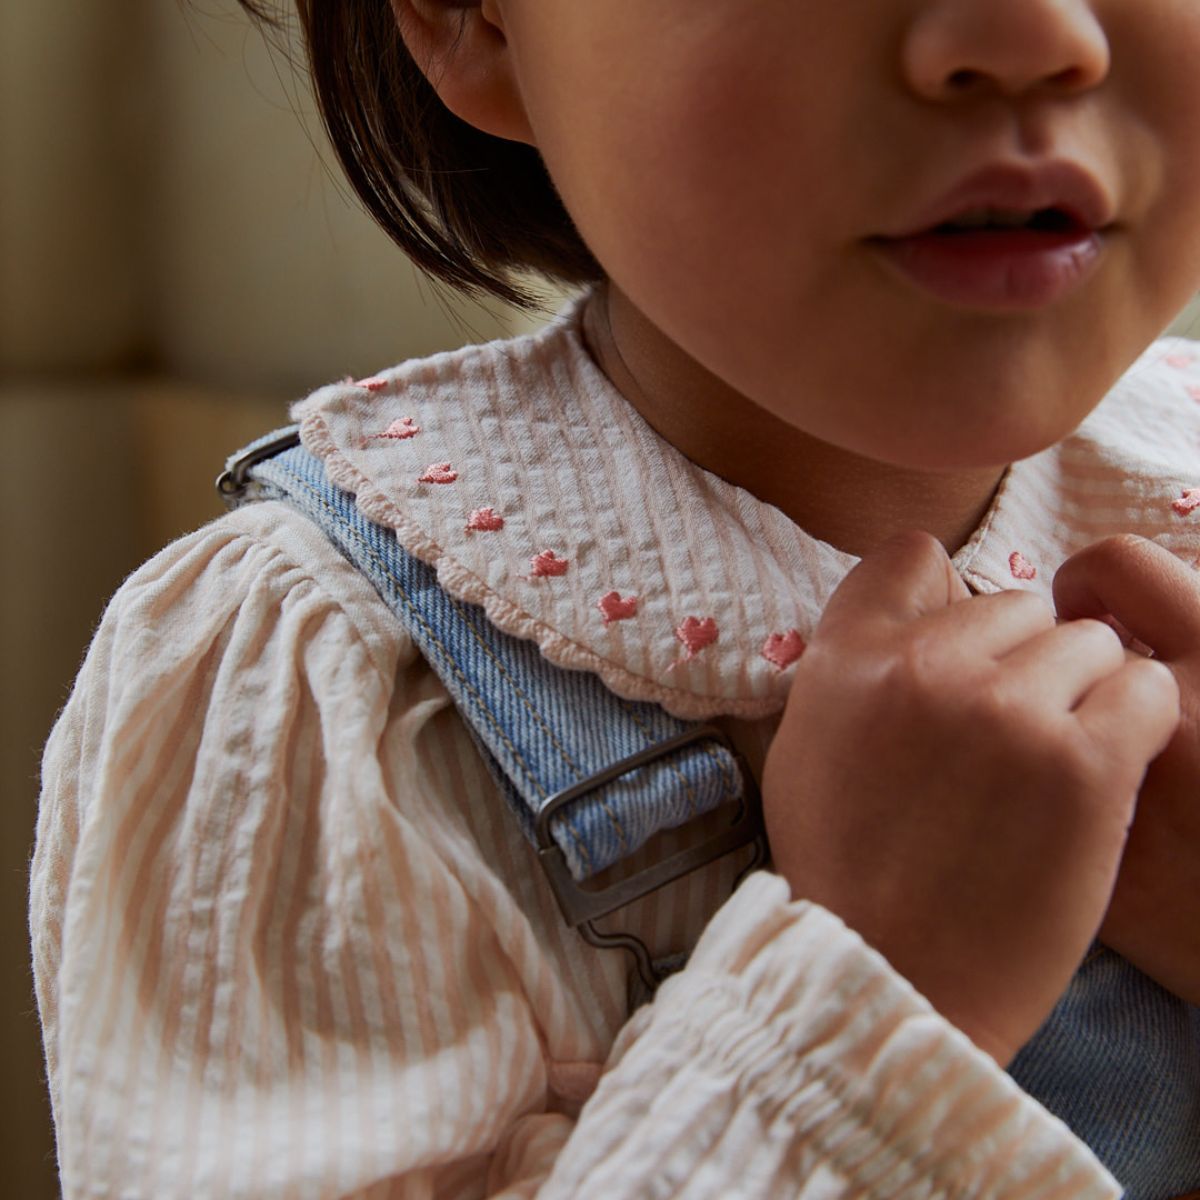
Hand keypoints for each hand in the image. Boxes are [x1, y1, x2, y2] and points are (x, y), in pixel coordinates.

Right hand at [762, 531, 1179, 1065]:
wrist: (892, 976)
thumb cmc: (844, 866)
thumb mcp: (805, 743)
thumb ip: (850, 664)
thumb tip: (916, 611)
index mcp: (848, 657)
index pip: (912, 555)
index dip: (945, 594)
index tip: (961, 643)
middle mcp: (923, 667)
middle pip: (1019, 602)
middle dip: (1021, 658)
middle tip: (1007, 733)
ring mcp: (1006, 711)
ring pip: (1089, 642)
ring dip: (1082, 691)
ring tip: (1054, 760)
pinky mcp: (1082, 766)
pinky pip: (1144, 690)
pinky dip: (1135, 721)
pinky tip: (1105, 768)